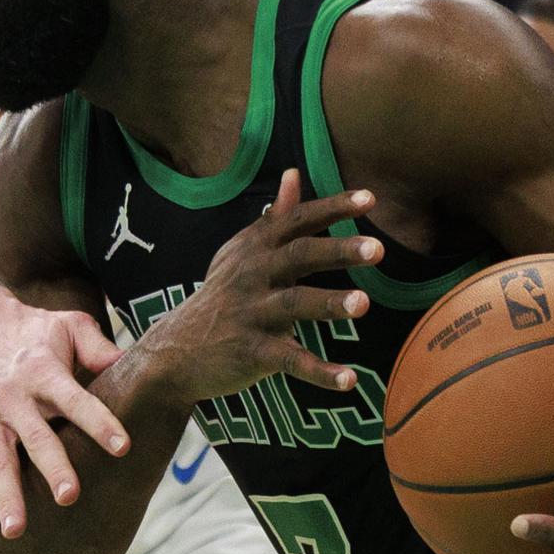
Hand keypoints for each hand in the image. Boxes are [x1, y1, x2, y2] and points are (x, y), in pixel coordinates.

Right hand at [0, 264, 127, 546]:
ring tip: (16, 531)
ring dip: (6, 496)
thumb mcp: (66, 325)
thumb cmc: (30, 331)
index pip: (75, 399)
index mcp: (43, 370)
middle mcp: (11, 395)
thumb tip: (134, 363)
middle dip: (52, 466)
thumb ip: (98, 347)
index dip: (99, 421)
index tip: (123, 447)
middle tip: (69, 497)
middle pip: (34, 435)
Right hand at [137, 169, 381, 404]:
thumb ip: (276, 216)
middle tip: (377, 249)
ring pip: (293, 305)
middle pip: (298, 256)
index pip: (298, 220)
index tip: (370, 198)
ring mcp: (251, 313)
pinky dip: (319, 371)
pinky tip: (349, 379)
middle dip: (337, 251)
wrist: (176, 349)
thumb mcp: (243, 252)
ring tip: (363, 304)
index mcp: (256, 247)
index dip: (333, 208)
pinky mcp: (250, 352)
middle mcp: (253, 274)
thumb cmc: (224, 295)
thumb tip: (293, 173)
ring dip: (328, 303)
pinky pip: (288, 360)